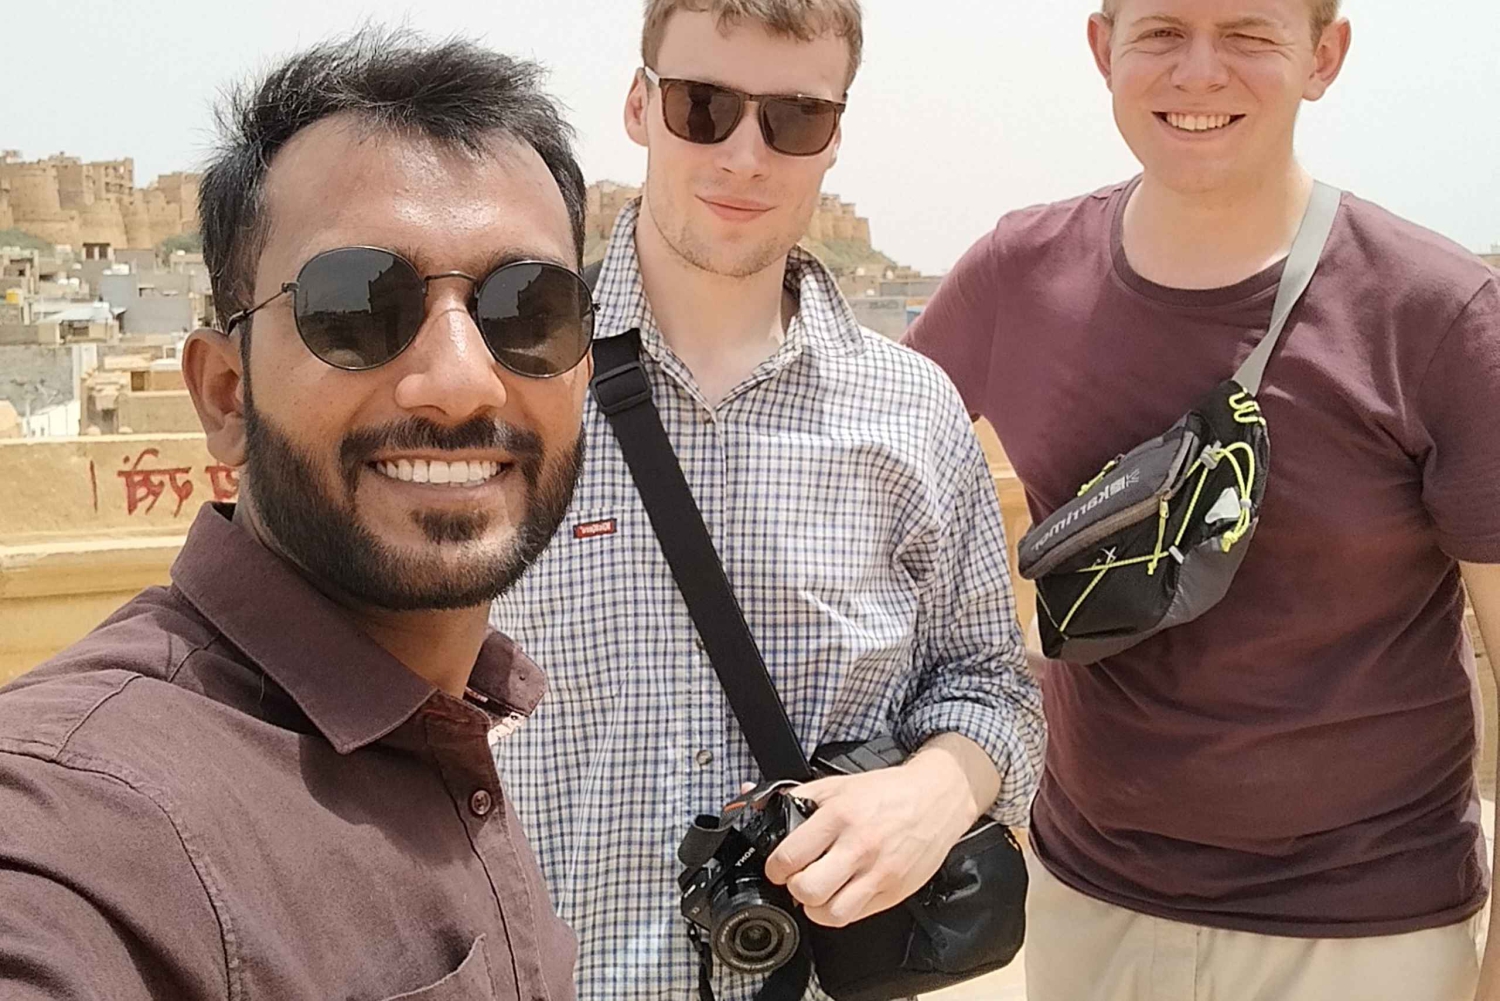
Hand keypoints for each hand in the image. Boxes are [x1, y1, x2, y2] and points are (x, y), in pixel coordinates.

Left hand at [760, 748, 983, 927]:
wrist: (936, 798)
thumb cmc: (887, 792)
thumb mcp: (837, 786)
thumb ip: (797, 799)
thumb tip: (757, 807)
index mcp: (840, 816)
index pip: (791, 857)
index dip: (776, 867)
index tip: (778, 867)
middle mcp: (859, 847)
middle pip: (807, 890)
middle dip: (794, 887)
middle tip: (798, 879)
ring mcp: (879, 873)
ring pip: (831, 913)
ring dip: (816, 906)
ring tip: (819, 890)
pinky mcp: (894, 891)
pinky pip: (856, 916)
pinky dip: (841, 911)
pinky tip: (841, 894)